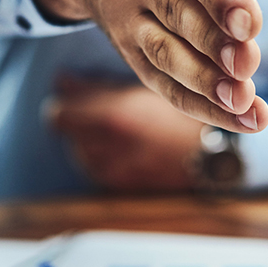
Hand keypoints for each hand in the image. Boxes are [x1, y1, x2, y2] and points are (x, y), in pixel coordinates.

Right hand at [18, 0, 267, 132]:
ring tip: (250, 105)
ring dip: (209, 85)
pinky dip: (204, 107)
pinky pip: (168, 84)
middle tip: (252, 65)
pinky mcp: (137, 52)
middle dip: (214, 42)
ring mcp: (130, 19)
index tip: (250, 21)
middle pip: (178, 13)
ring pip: (170, 57)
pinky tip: (250, 122)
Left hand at [47, 77, 203, 190]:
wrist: (208, 155)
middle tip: (99, 111)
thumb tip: (61, 80)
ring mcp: (113, 170)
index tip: (71, 99)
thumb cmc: (179, 114)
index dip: (64, 105)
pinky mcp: (120, 186)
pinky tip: (123, 147)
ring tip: (116, 129)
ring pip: (80, 152)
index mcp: (112, 118)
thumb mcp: (141, 90)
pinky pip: (96, 168)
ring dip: (88, 140)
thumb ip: (97, 86)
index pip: (59, 114)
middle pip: (68, 133)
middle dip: (78, 120)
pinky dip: (102, 157)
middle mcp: (107, 147)